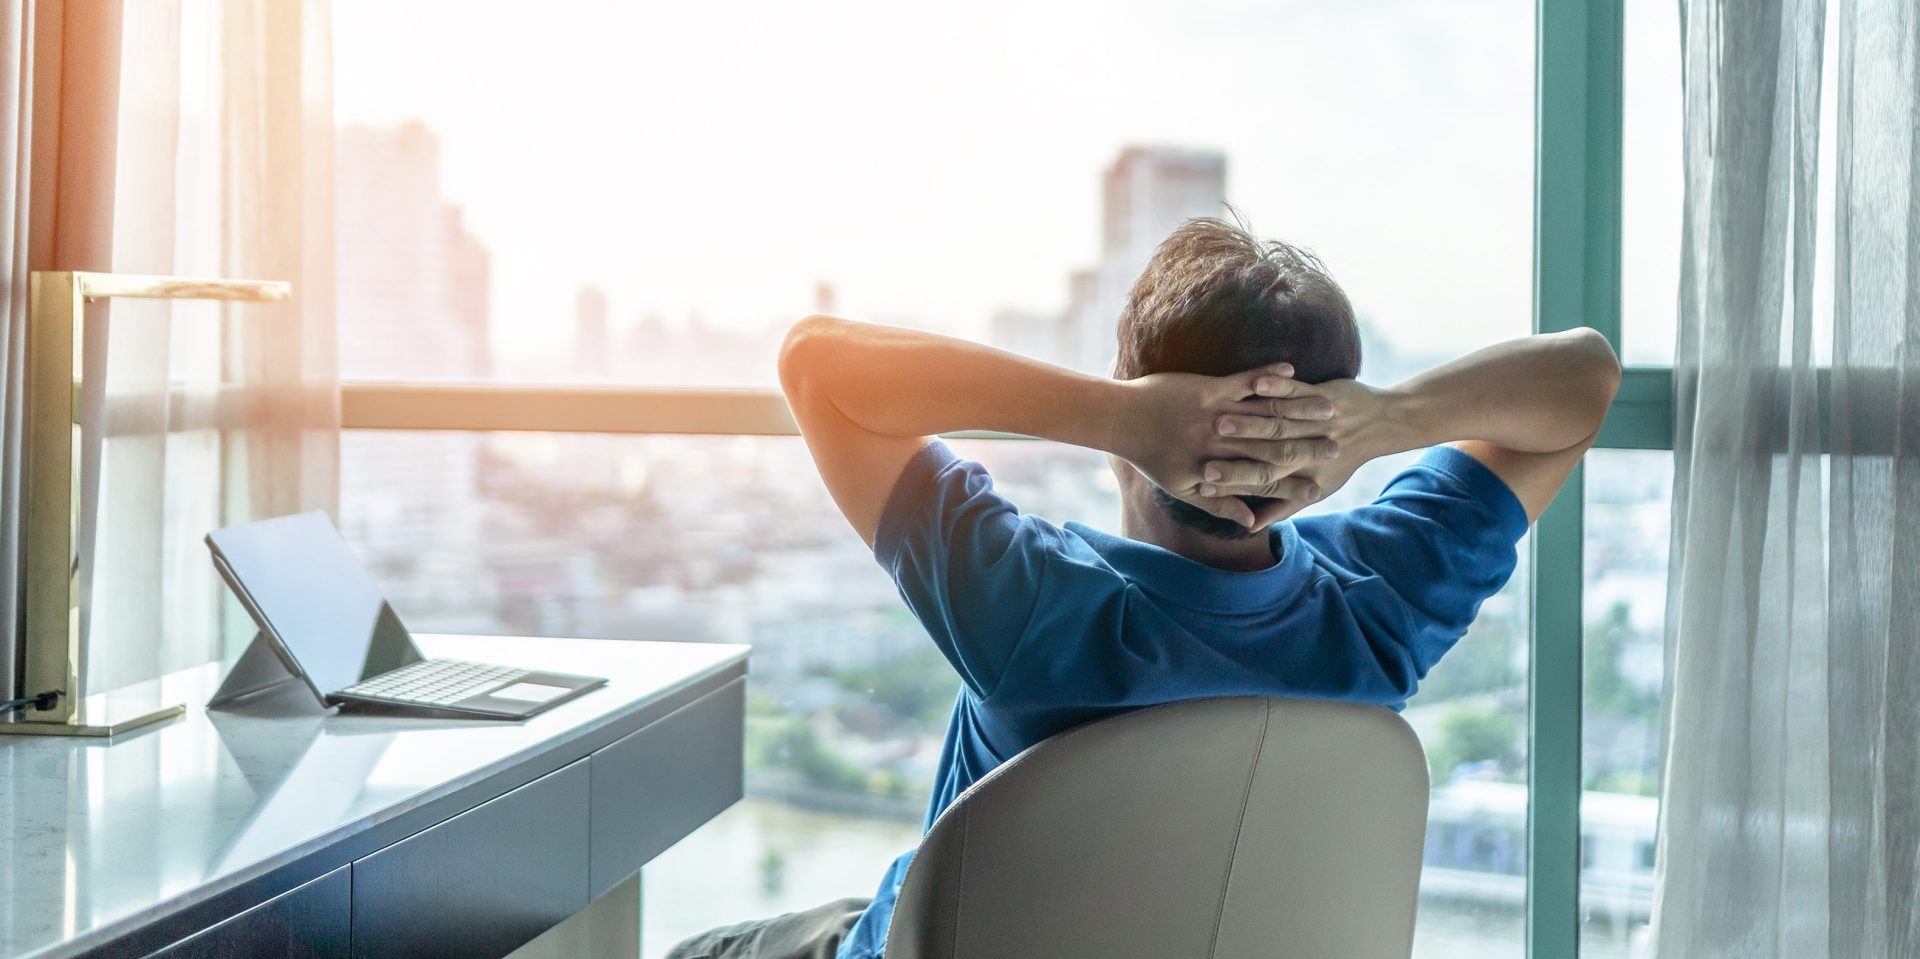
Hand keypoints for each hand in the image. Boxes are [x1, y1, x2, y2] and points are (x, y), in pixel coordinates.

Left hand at [1111, 362, 1342, 527]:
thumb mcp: (1184, 489)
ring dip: (1298, 411)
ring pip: (1264, 416)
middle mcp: (1220, 446)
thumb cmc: (1151, 456)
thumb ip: (1220, 506)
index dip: (1294, 484)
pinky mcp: (1208, 390)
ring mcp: (1215, 416)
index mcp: (1217, 471)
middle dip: (1307, 448)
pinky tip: (1290, 370)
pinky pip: (1243, 383)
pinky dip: (1267, 377)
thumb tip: (1249, 524)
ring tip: (1328, 409)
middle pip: (1272, 449)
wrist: (1121, 419)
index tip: (1321, 487)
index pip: (1264, 482)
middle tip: (1338, 446)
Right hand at [1201, 378, 1399, 525]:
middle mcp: (1310, 450)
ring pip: (1277, 422)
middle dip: (1233, 455)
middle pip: (1266, 454)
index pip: (1263, 483)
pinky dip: (1277, 384)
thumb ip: (1281, 506)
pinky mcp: (1322, 396)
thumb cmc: (1342, 459)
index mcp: (1304, 474)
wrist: (1381, 424)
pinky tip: (1257, 382)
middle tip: (1203, 460)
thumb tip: (1251, 526)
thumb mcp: (1317, 487)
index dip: (1233, 483)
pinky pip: (1296, 389)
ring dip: (1248, 421)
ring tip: (1219, 420)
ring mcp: (1316, 422)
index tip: (1203, 484)